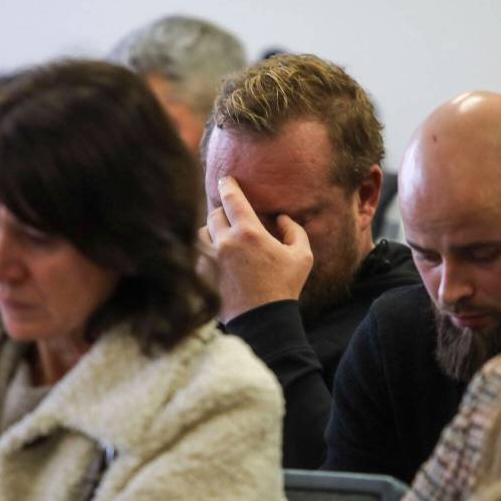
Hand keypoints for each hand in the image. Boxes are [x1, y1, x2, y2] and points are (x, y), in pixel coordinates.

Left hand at [200, 176, 313, 322]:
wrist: (262, 321)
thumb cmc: (284, 288)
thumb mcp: (302, 257)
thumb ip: (295, 230)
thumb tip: (282, 218)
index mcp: (249, 232)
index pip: (231, 197)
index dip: (228, 184)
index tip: (226, 180)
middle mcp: (225, 241)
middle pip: (215, 213)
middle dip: (223, 212)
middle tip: (231, 217)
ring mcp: (210, 258)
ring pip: (202, 232)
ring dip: (212, 231)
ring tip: (223, 238)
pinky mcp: (201, 274)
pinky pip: (197, 253)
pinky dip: (205, 251)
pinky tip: (217, 258)